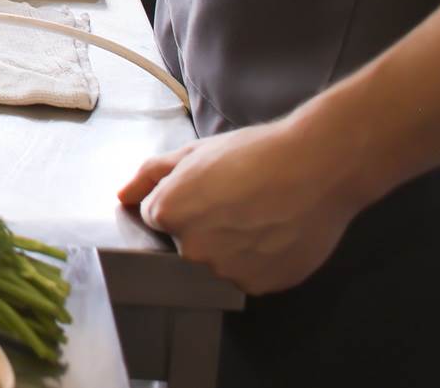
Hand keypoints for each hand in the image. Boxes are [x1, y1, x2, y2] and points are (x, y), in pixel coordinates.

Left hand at [118, 117, 364, 294]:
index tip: (210, 189)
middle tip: (238, 200)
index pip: (159, 217)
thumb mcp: (194, 152)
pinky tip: (274, 232)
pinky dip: (257, 260)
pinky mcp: (258, 286)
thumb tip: (123, 197)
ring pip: (218, 261)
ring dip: (232, 244)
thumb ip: (150, 175)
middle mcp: (192, 249)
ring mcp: (226, 271)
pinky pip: (247, 275)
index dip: (185, 199)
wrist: (316, 168)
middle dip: (205, 223)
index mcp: (170, 213)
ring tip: (260, 214)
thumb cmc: (254, 154)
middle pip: (187, 243)